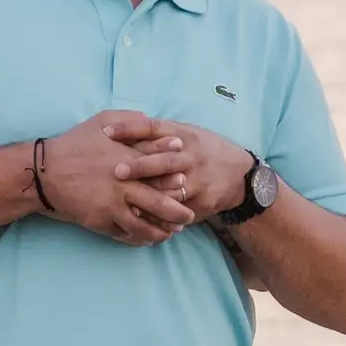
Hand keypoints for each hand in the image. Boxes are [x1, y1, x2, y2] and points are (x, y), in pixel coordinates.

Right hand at [41, 112, 194, 246]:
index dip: (176, 175)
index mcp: (127, 159)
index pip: (161, 168)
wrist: (44, 173)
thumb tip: (150, 119)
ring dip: (163, 230)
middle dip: (179, 210)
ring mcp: (113, 205)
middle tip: (189, 214)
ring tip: (173, 231)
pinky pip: (127, 234)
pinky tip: (148, 238)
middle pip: (161, 201)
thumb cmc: (73, 144)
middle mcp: (124, 184)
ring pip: (147, 224)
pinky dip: (140, 238)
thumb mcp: (101, 120)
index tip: (186, 178)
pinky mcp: (102, 221)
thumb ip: (129, 120)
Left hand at [107, 119, 253, 225]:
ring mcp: (198, 180)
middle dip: (139, 166)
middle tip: (115, 171)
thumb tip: (124, 127)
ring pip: (171, 189)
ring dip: (148, 195)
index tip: (106, 133)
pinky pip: (178, 210)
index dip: (129, 129)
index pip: (153, 127)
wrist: (239, 174)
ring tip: (124, 200)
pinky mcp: (202, 201)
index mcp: (183, 134)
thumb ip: (158, 133)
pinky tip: (142, 219)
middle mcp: (191, 155)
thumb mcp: (185, 134)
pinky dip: (160, 216)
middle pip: (163, 159)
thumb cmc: (202, 150)